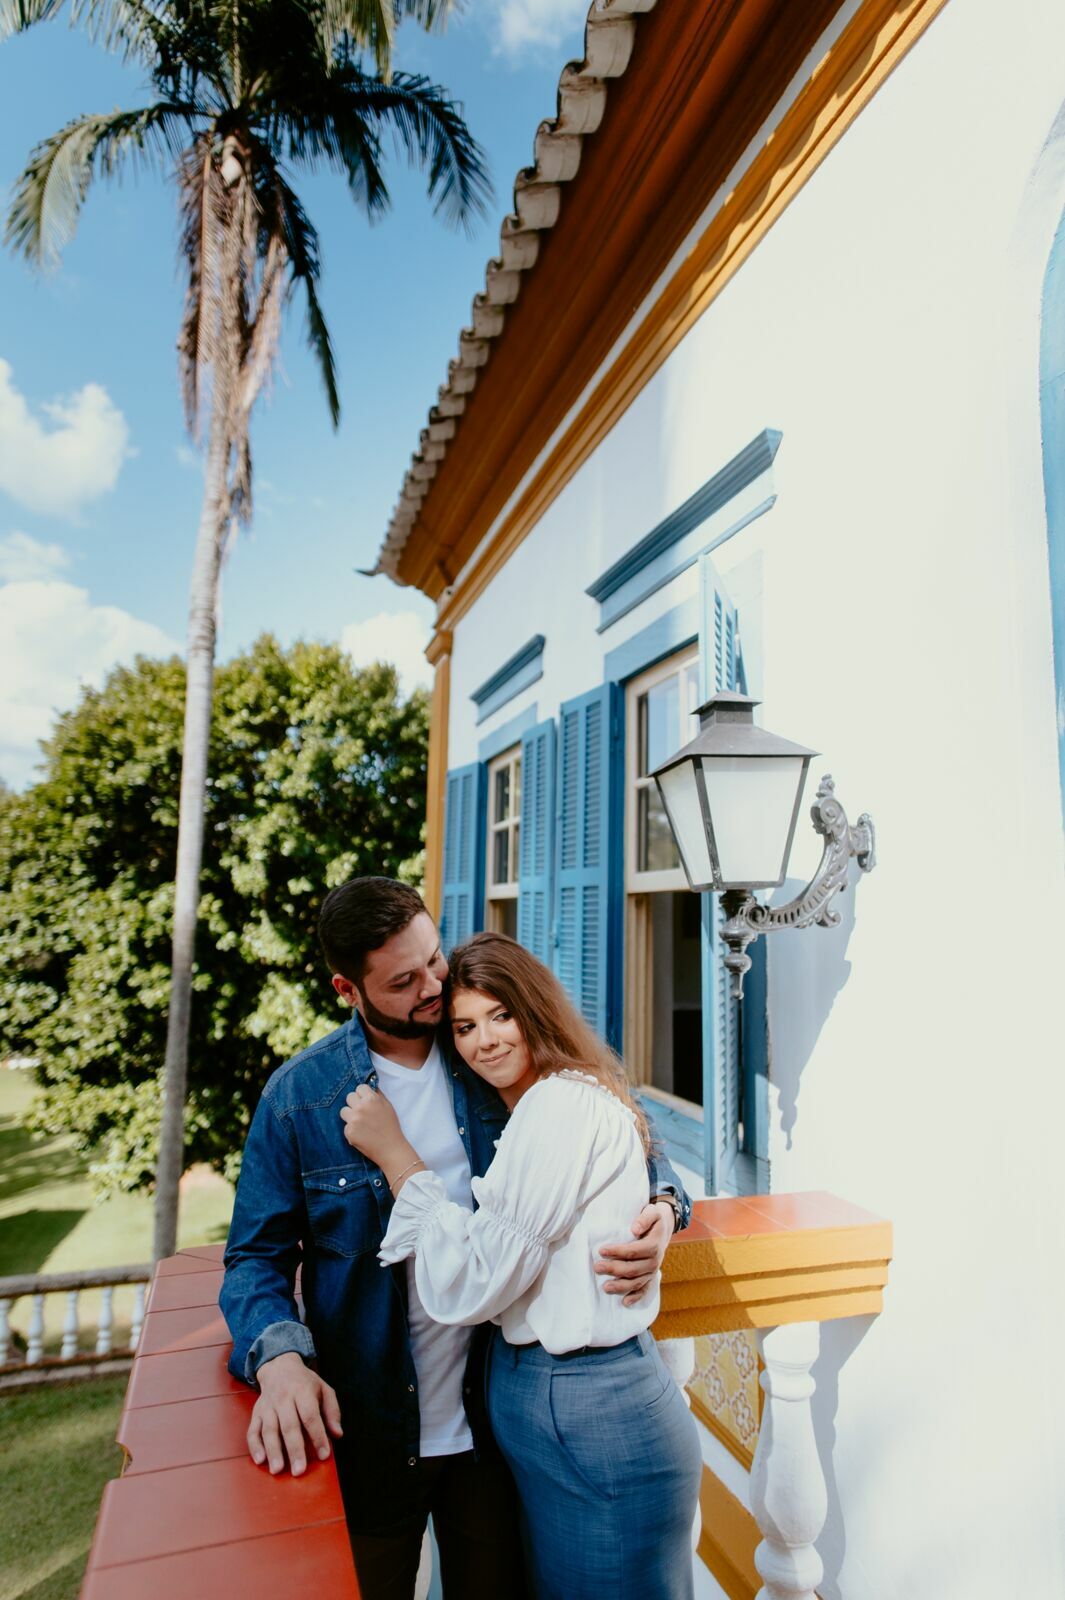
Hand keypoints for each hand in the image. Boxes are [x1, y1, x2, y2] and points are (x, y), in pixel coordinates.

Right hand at [248, 1351, 342, 1475]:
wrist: (279, 1366)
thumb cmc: (305, 1383)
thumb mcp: (324, 1389)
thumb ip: (332, 1411)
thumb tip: (337, 1434)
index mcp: (303, 1392)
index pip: (310, 1416)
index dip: (318, 1435)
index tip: (324, 1455)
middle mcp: (283, 1399)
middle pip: (289, 1426)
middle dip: (294, 1449)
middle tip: (299, 1471)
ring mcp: (268, 1407)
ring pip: (269, 1430)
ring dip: (273, 1451)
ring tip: (278, 1470)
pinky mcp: (256, 1413)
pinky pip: (253, 1431)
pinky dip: (255, 1446)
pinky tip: (260, 1461)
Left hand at [340, 1083, 408, 1171]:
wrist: (391, 1148)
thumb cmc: (391, 1127)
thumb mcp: (388, 1106)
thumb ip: (377, 1095)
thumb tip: (370, 1086)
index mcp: (371, 1099)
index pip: (359, 1088)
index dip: (362, 1095)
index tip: (365, 1101)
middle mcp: (361, 1107)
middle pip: (349, 1097)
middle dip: (354, 1103)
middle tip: (362, 1112)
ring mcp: (353, 1120)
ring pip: (343, 1111)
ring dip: (350, 1115)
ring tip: (360, 1123)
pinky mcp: (349, 1131)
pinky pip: (345, 1126)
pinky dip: (352, 1130)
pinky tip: (361, 1134)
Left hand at [594, 1200, 673, 1306]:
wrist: (664, 1227)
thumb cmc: (654, 1218)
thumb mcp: (652, 1211)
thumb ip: (644, 1218)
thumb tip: (634, 1229)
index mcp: (654, 1245)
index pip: (634, 1250)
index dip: (618, 1251)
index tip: (601, 1250)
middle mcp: (654, 1260)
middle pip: (633, 1268)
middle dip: (614, 1269)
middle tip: (597, 1267)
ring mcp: (653, 1270)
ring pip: (637, 1282)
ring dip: (621, 1286)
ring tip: (605, 1287)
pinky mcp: (651, 1276)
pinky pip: (645, 1289)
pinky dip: (636, 1297)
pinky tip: (625, 1302)